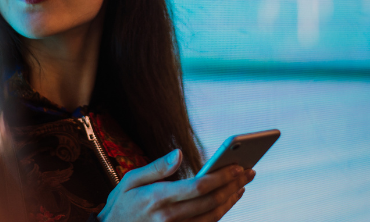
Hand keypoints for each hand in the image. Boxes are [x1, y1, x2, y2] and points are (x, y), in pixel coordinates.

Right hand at [97, 149, 254, 221]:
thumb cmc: (121, 205)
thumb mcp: (130, 180)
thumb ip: (156, 167)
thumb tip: (178, 153)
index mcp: (157, 197)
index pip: (198, 186)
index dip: (222, 176)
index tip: (237, 166)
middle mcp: (169, 216)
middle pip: (210, 201)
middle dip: (233, 185)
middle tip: (248, 172)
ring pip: (213, 216)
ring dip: (231, 200)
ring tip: (242, 185)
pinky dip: (221, 213)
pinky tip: (228, 200)